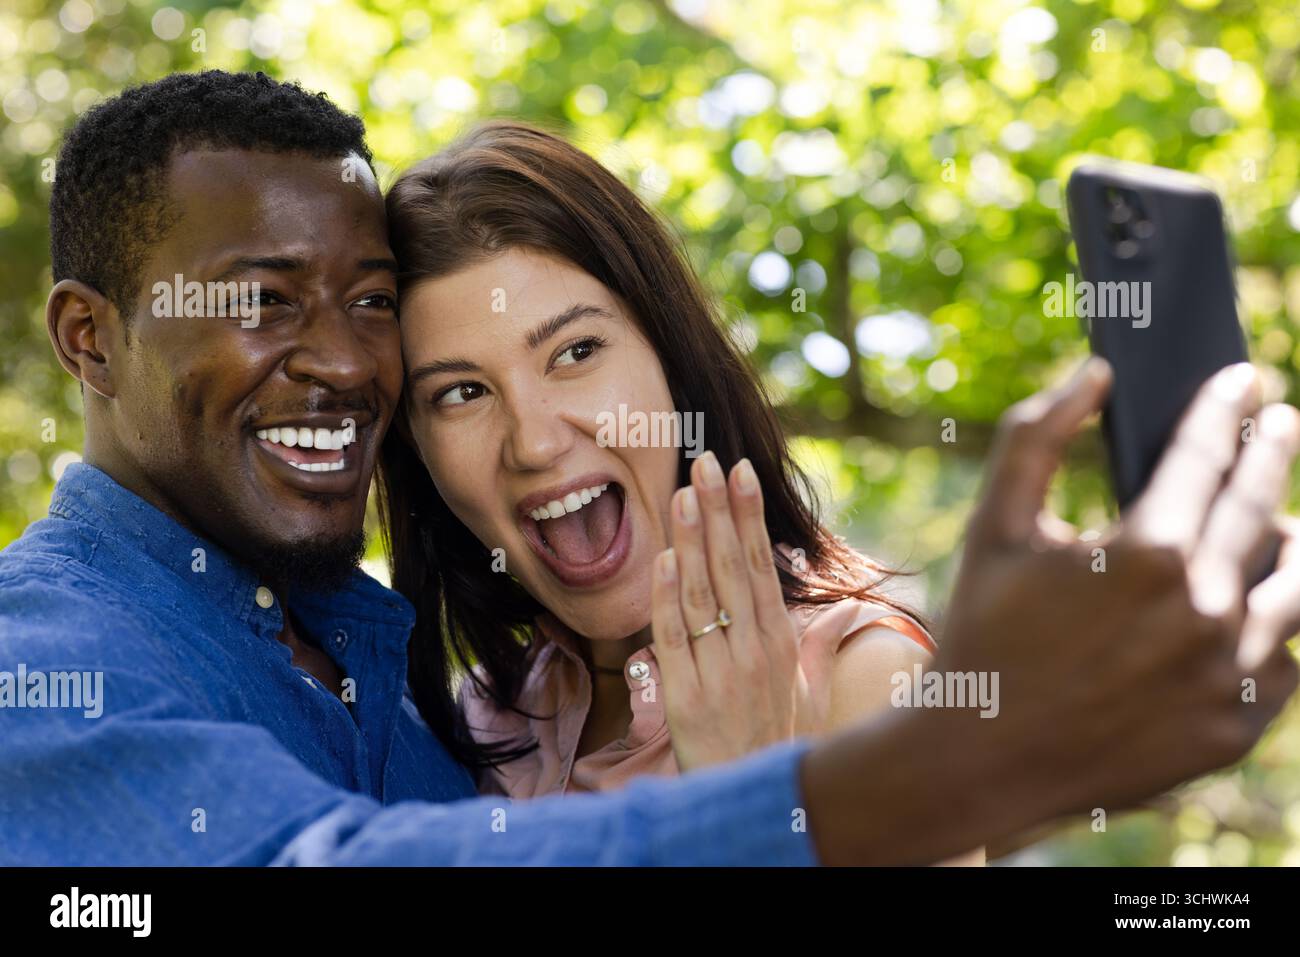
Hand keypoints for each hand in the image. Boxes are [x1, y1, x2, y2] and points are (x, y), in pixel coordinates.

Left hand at [650, 451, 819, 771]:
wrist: (752, 800)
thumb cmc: (780, 745)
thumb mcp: (810, 695)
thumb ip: (825, 646)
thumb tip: (849, 609)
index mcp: (781, 643)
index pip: (761, 566)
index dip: (749, 517)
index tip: (739, 473)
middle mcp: (752, 652)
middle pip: (732, 568)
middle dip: (718, 511)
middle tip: (705, 461)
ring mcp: (718, 672)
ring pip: (701, 593)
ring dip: (691, 538)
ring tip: (682, 492)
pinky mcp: (683, 696)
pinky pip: (672, 638)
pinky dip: (666, 597)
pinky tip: (664, 558)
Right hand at [940, 358, 1299, 822]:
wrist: (980, 760)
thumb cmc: (981, 633)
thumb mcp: (993, 526)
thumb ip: (1035, 435)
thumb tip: (1093, 372)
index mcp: (1146, 552)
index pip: (1207, 455)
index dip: (1226, 409)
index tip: (1243, 380)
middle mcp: (1206, 611)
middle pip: (1261, 508)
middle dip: (1271, 454)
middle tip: (1279, 424)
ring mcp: (1229, 675)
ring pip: (1295, 587)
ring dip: (1287, 542)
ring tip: (1276, 522)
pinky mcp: (1235, 729)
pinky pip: (1283, 661)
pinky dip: (1271, 629)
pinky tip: (1247, 614)